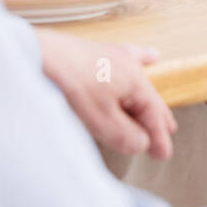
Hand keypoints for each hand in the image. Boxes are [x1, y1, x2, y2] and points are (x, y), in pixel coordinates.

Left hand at [34, 29, 175, 159]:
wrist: (39, 56)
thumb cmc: (70, 86)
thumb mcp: (102, 122)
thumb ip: (127, 136)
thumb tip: (143, 142)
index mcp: (135, 82)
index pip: (153, 114)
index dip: (158, 137)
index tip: (162, 155)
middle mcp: (129, 66)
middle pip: (149, 98)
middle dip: (157, 119)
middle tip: (167, 134)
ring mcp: (112, 56)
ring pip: (139, 80)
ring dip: (149, 99)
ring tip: (160, 107)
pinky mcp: (95, 52)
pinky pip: (127, 57)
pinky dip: (141, 60)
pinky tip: (151, 57)